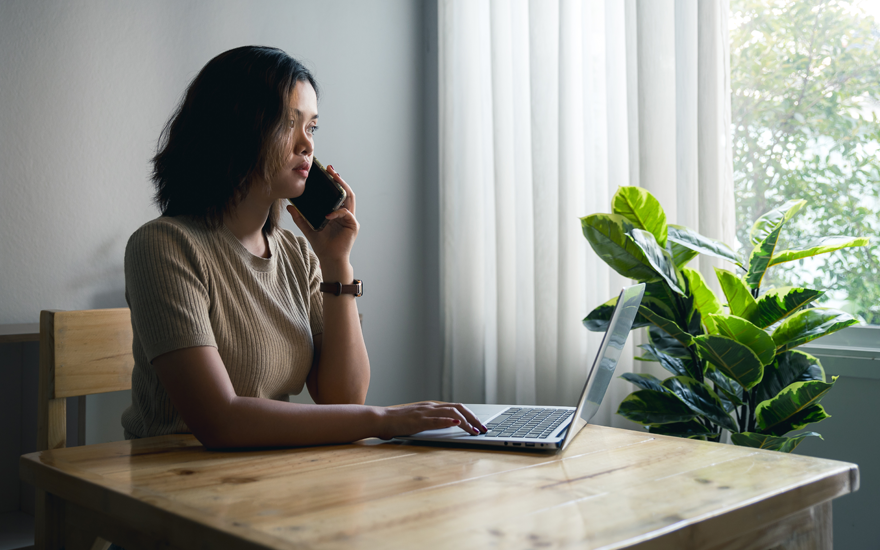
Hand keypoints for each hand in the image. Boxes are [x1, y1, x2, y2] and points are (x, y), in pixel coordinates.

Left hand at [287, 165, 357, 273]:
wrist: (329, 259)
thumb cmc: (322, 245)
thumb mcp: (308, 227)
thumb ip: (300, 217)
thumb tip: (290, 206)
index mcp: (337, 212)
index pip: (338, 193)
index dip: (334, 181)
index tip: (327, 171)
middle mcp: (346, 214)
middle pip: (346, 192)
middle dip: (340, 180)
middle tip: (331, 170)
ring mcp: (350, 219)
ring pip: (350, 199)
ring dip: (343, 188)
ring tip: (335, 180)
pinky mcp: (353, 226)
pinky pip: (346, 214)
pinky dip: (337, 212)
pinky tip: (328, 214)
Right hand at [374, 402, 488, 439]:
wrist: (382, 419)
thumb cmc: (399, 422)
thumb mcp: (421, 420)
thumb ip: (434, 421)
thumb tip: (450, 426)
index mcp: (432, 406)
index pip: (457, 408)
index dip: (471, 415)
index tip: (480, 425)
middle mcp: (431, 407)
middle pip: (458, 408)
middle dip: (473, 418)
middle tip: (483, 429)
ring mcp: (425, 412)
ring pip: (450, 413)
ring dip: (465, 422)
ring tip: (474, 430)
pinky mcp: (418, 420)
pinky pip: (435, 419)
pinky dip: (448, 421)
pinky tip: (456, 424)